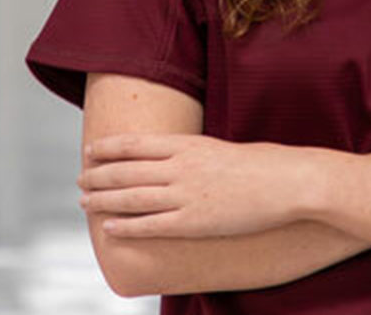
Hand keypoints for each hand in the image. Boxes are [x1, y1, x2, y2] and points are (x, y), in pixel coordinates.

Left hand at [79, 134, 310, 238]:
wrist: (289, 182)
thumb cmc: (264, 165)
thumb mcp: (223, 148)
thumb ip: (195, 153)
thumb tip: (178, 157)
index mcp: (189, 144)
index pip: (136, 143)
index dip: (108, 148)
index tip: (90, 151)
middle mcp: (181, 167)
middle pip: (126, 170)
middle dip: (98, 175)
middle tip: (80, 179)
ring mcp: (186, 195)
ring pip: (131, 197)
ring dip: (103, 199)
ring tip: (84, 201)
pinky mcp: (194, 221)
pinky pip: (151, 225)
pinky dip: (126, 225)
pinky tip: (109, 227)